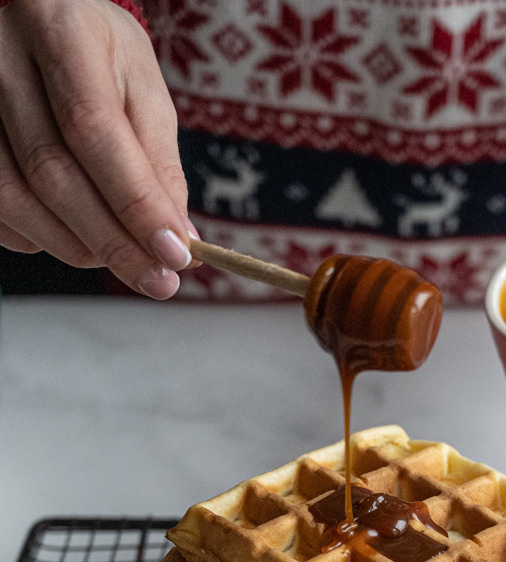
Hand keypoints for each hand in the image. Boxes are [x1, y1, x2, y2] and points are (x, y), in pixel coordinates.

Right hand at [0, 0, 193, 297]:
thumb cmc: (102, 59)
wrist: (46, 27)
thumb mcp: (145, 93)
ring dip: (77, 246)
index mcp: (61, 30)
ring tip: (123, 259)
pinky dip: (41, 238)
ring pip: (15, 197)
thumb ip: (160, 165)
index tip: (175, 254)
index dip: (135, 203)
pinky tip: (77, 238)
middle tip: (159, 280)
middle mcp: (2, 57)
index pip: (94, 130)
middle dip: (112, 241)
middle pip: (51, 173)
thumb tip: (179, 239)